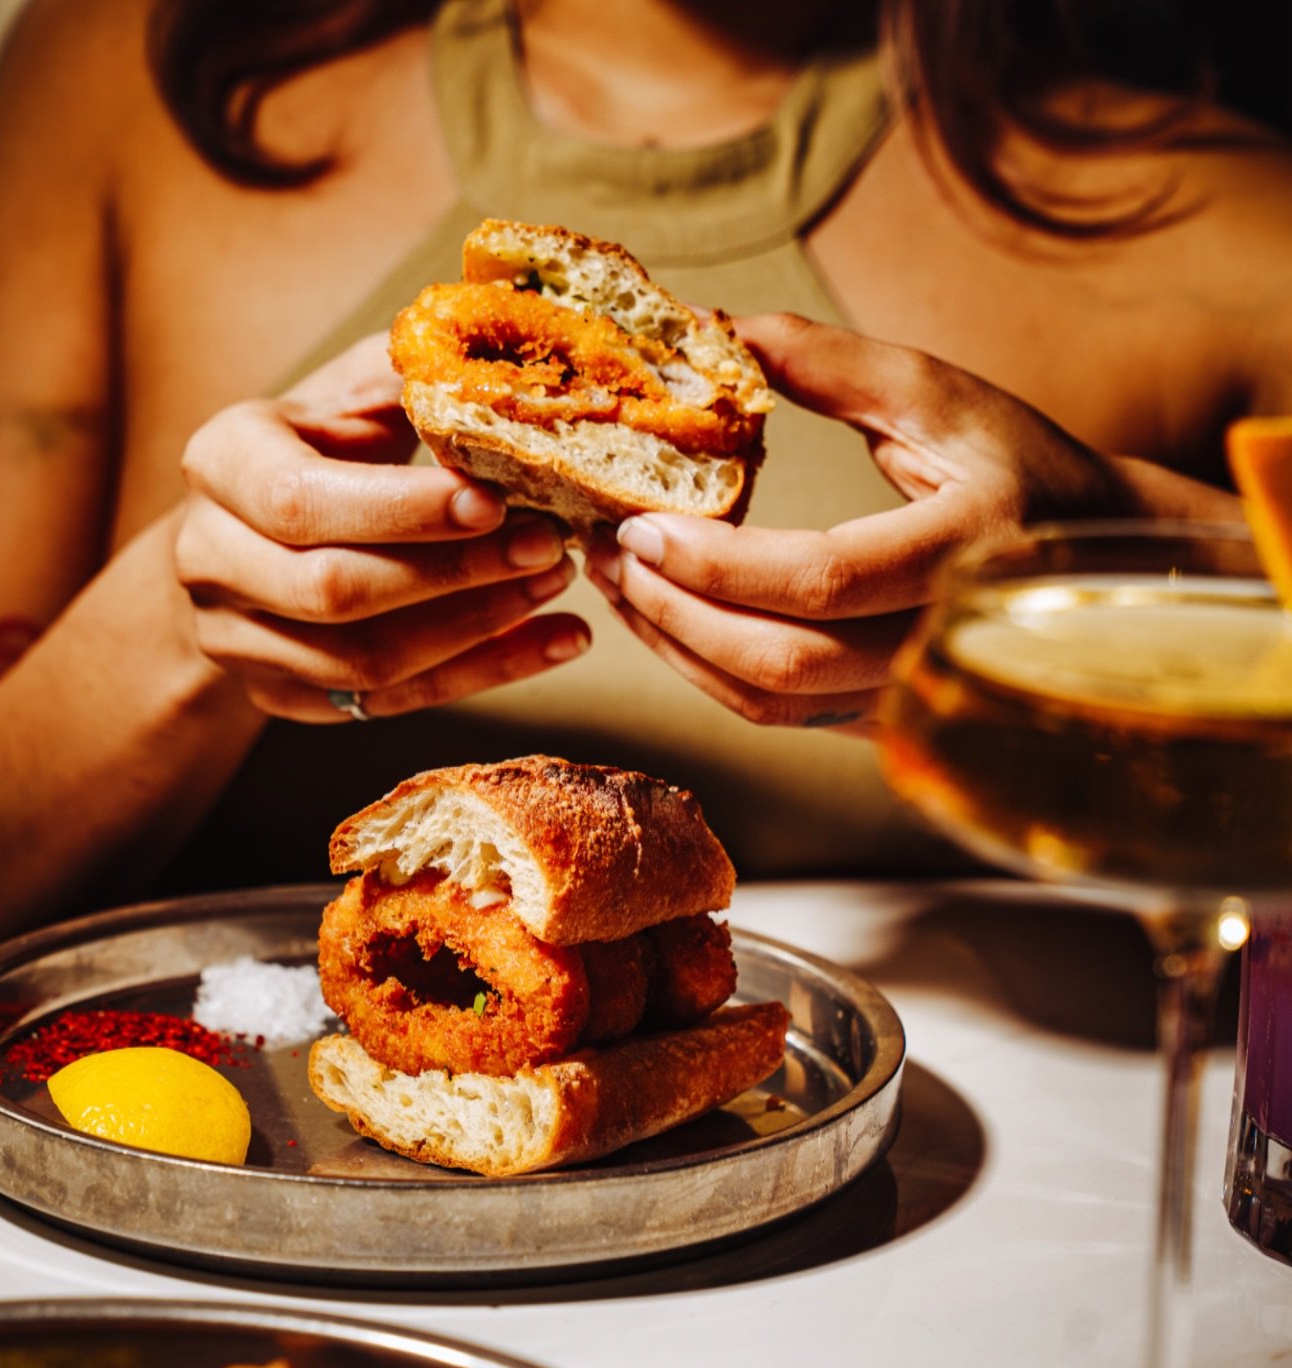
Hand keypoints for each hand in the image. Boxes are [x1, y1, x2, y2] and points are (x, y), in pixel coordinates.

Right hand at [175, 333, 589, 721]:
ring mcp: (238, 641)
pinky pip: (390, 704)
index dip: (403, 511)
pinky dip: (482, 675)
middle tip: (550, 547)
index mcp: (222, 464)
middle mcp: (211, 560)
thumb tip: (501, 356)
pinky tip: (554, 641)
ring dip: (477, 631)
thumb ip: (408, 375)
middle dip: (455, 576)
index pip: (302, 501)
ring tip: (556, 588)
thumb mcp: (346, 396)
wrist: (243, 538)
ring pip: (364, 663)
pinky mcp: (281, 697)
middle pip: (335, 592)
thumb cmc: (317, 451)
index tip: (497, 500)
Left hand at [583, 313, 1210, 732]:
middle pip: (781, 661)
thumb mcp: (939, 394)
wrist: (1083, 558)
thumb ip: (829, 365)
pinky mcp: (880, 716)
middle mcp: (941, 639)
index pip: (823, 578)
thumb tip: (712, 329)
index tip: (636, 525)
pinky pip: (778, 713)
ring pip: (769, 701)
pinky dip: (705, 672)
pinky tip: (665, 617)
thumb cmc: (1014, 464)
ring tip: (616, 582)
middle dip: (673, 612)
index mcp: (966, 546)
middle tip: (605, 555)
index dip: (716, 562)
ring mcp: (910, 693)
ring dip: (674, 648)